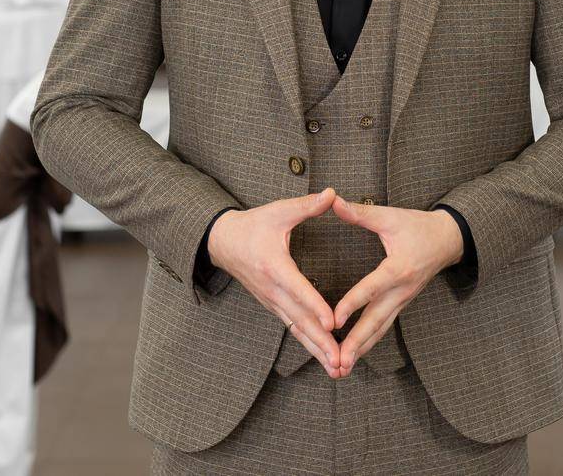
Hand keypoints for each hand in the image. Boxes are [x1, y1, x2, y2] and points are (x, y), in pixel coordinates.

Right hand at [207, 187, 342, 376]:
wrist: (222, 242)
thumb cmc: (253, 225)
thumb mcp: (278, 211)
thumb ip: (307, 205)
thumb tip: (332, 193)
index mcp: (274, 266)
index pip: (298, 289)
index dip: (315, 306)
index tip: (332, 323)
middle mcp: (272, 290)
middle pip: (299, 320)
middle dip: (321, 342)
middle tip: (340, 361)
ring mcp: (271, 301)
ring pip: (297, 330)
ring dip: (316, 350)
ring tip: (337, 369)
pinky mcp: (273, 306)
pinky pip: (293, 328)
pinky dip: (308, 343)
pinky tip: (324, 357)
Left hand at [330, 196, 464, 375]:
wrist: (449, 240)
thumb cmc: (418, 226)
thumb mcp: (391, 216)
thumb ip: (361, 213)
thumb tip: (332, 201)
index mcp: (398, 268)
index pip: (372, 288)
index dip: (352, 304)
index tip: (333, 320)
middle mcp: (402, 290)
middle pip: (377, 321)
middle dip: (356, 342)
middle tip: (337, 361)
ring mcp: (403, 300)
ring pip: (380, 330)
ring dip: (361, 349)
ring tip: (341, 368)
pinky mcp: (401, 304)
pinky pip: (384, 327)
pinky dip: (368, 342)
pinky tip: (354, 355)